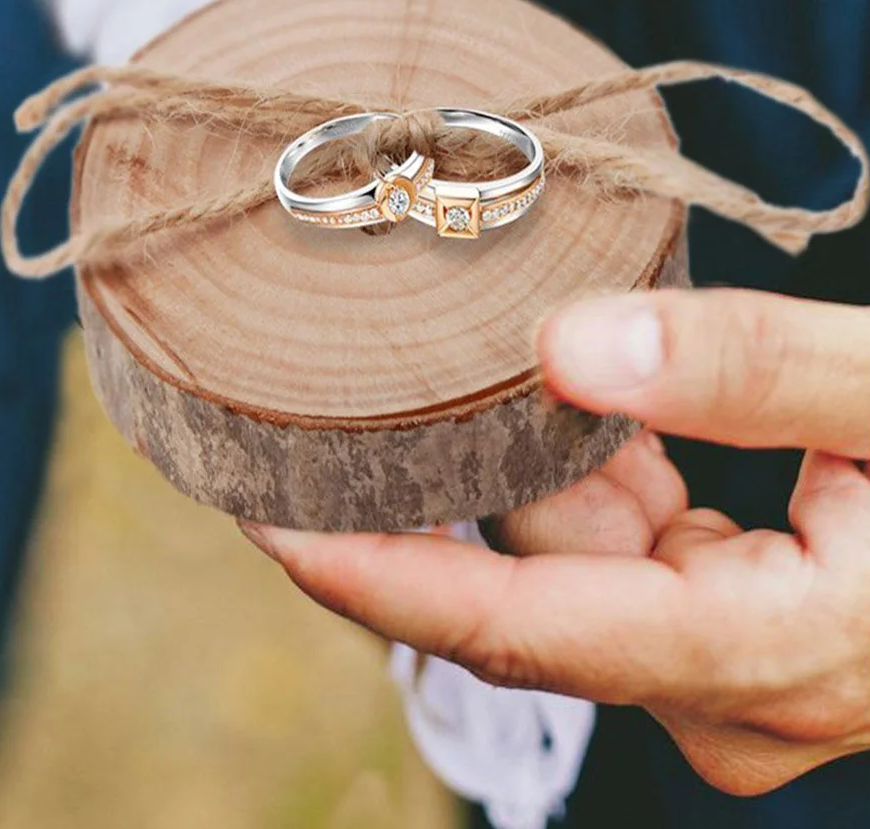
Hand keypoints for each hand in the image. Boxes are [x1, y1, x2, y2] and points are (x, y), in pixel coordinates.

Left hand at [239, 289, 869, 794]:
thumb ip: (752, 370)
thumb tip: (564, 350)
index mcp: (763, 651)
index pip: (521, 632)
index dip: (384, 584)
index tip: (274, 527)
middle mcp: (726, 687)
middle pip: (536, 583)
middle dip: (465, 487)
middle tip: (367, 389)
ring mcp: (728, 664)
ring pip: (576, 558)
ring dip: (550, 464)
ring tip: (510, 371)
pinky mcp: (732, 622)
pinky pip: (623, 546)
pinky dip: (601, 474)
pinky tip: (600, 411)